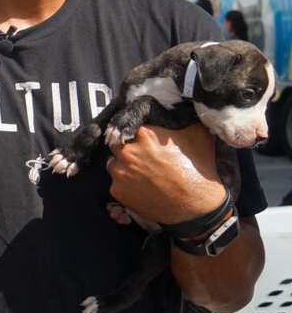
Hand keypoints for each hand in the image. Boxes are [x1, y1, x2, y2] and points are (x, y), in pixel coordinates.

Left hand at [106, 122, 225, 225]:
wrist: (197, 205)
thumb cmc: (198, 170)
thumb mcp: (198, 134)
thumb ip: (182, 118)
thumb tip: (181, 107)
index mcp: (144, 134)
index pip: (130, 126)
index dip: (137, 134)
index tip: (143, 140)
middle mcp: (127, 152)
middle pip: (117, 144)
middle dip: (127, 149)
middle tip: (143, 158)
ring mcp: (120, 172)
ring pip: (114, 164)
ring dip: (124, 167)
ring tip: (143, 174)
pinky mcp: (117, 191)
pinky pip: (115, 183)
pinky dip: (125, 185)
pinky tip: (142, 187)